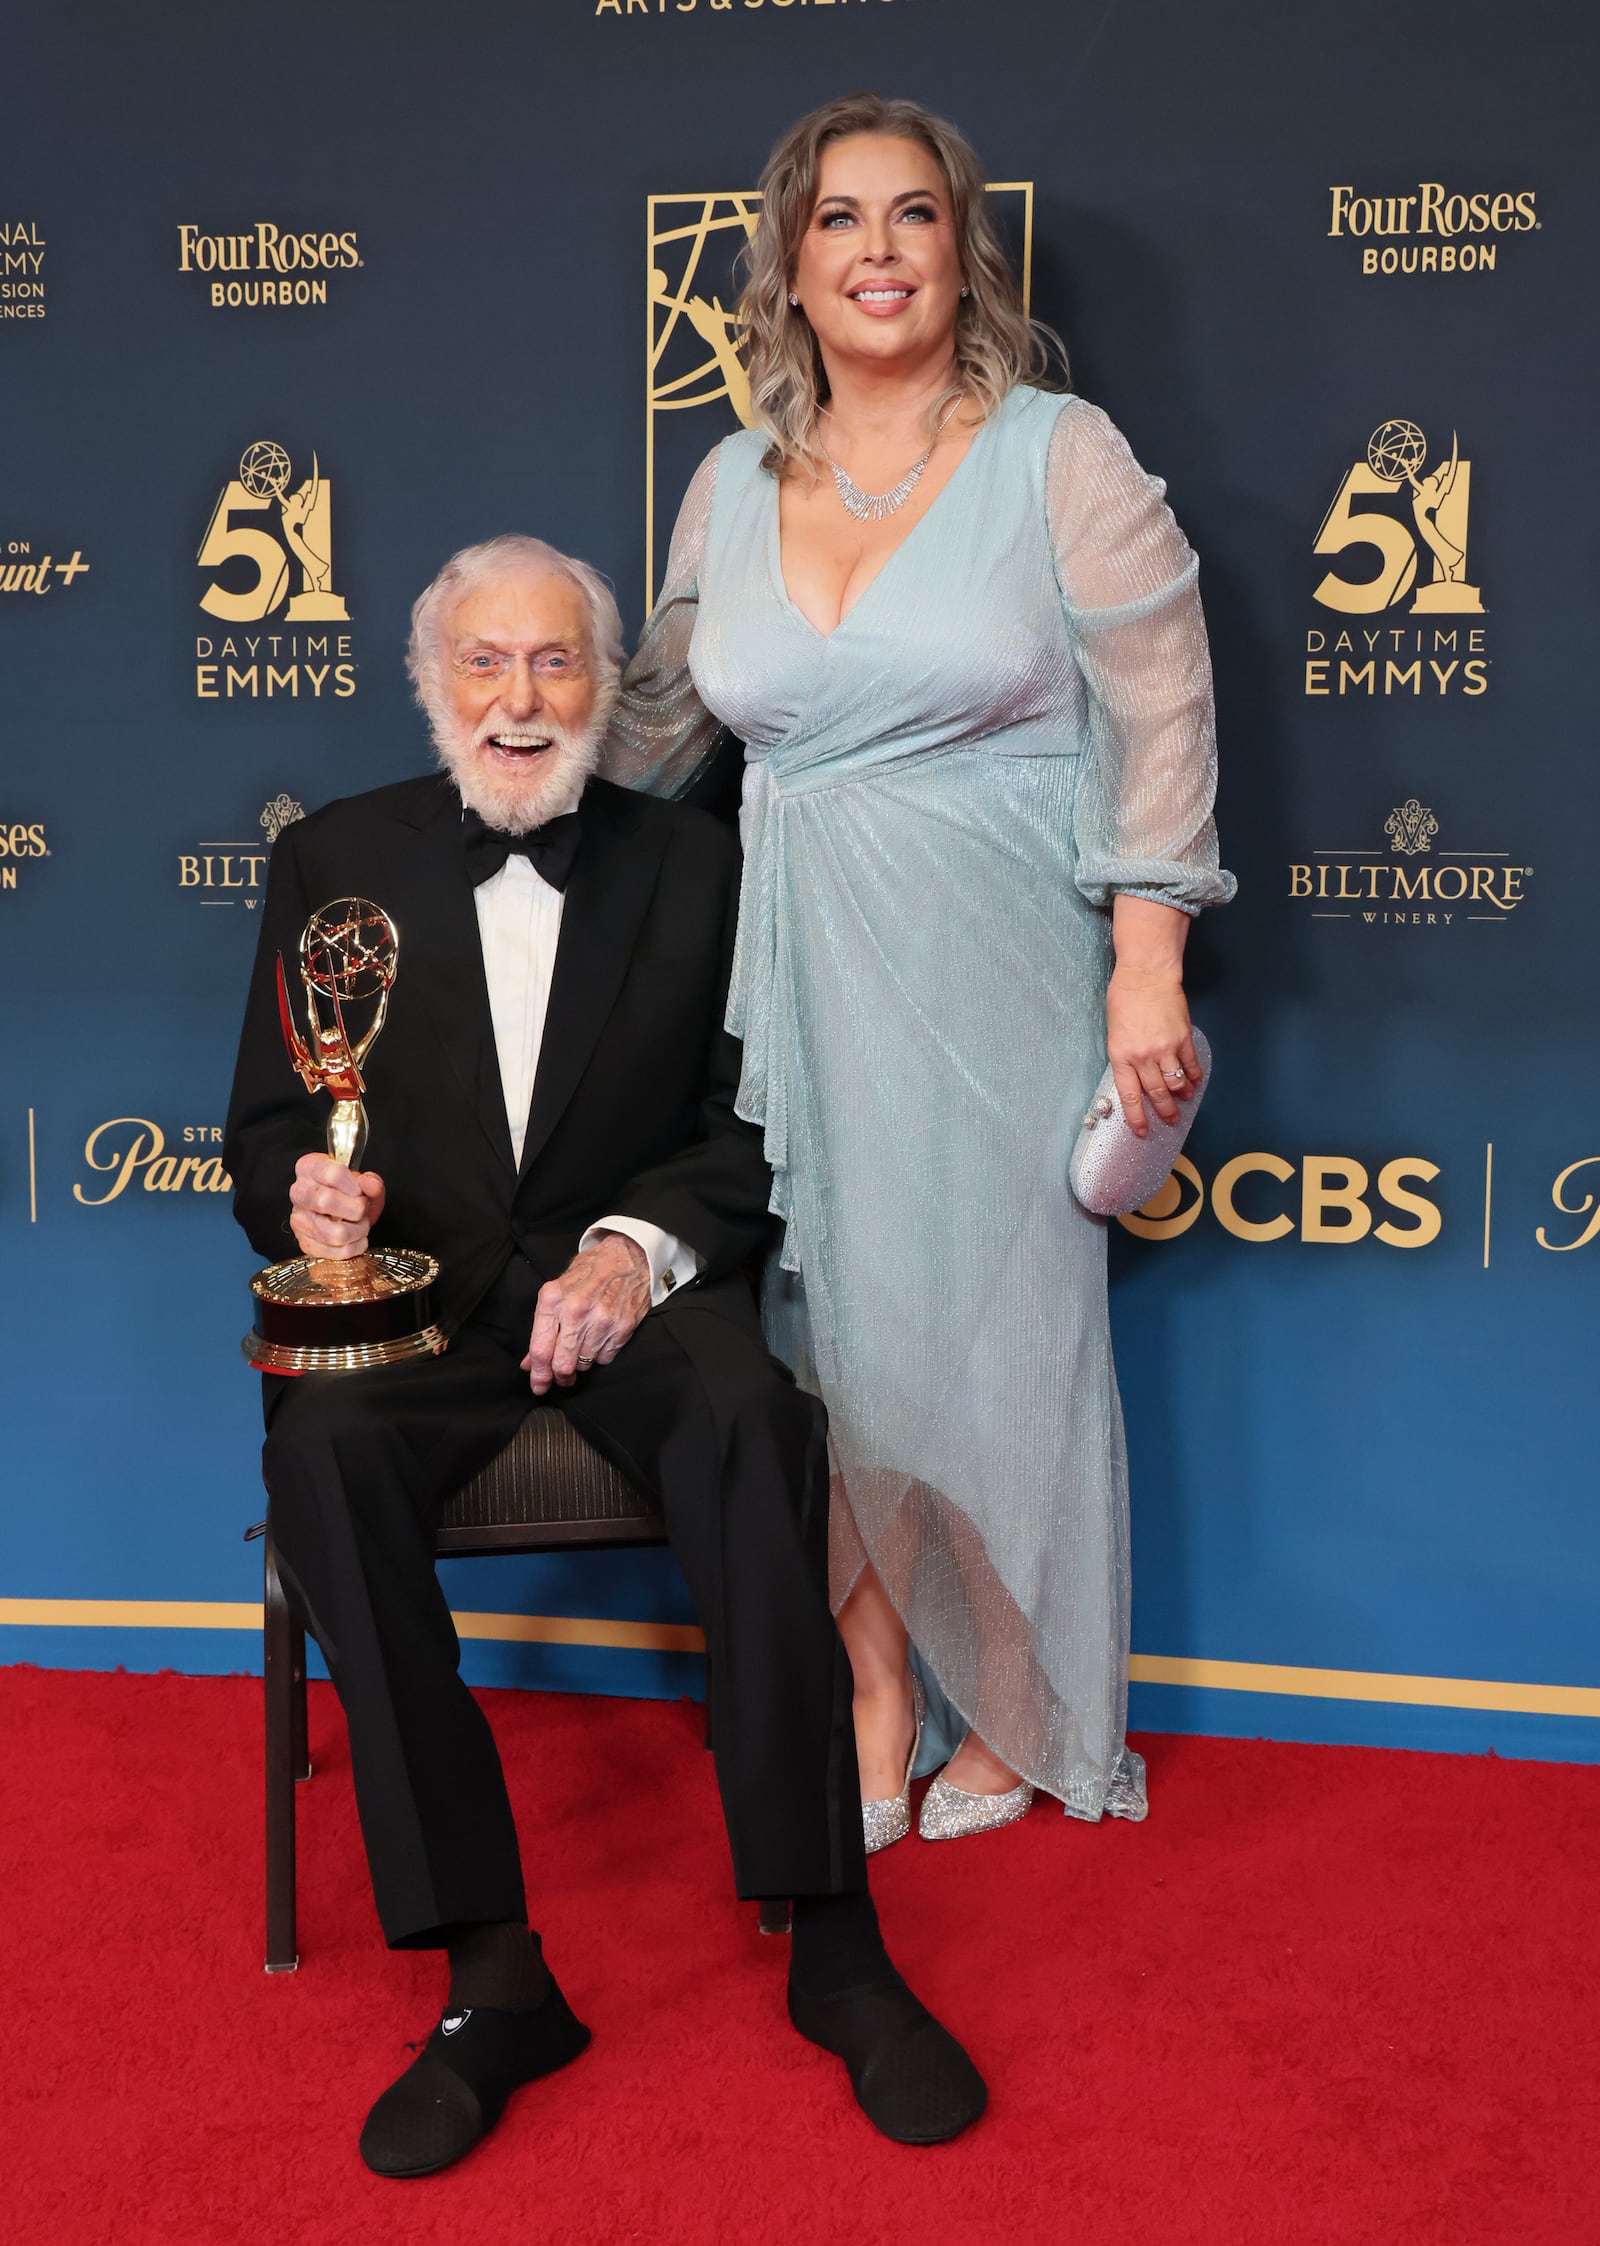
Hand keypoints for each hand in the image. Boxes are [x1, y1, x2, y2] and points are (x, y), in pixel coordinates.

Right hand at [288, 1151, 385, 1258]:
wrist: (338, 1213)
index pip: (333, 1174)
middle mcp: (299, 1192)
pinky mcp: (304, 1242)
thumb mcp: (364, 1184)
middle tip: (362, 1210)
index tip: (360, 1192)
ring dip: (357, 1231)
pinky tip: (354, 1239)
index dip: (355, 1187)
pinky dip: (353, 1248)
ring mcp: (299, 1219)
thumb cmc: (347, 1195)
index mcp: (310, 1167)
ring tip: (360, 1225)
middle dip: (355, 1209)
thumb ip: (372, 1183)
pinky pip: (334, 1252)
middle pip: (326, 1201)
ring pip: (334, 1233)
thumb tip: (368, 1183)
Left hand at [521, 1233, 650, 1394]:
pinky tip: (600, 1337)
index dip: (538, 1375)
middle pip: (562, 1364)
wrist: (626, 1255)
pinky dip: (600, 1355)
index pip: (540, 1349)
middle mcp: (576, 1310)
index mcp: (553, 1300)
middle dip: (560, 1376)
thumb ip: (543, 1328)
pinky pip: (605, 1359)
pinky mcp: (622, 1327)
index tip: (539, 1386)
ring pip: (584, 1364)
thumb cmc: (588, 1272)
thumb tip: (530, 1363)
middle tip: (561, 1377)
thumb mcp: (557, 1291)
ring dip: (581, 1363)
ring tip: (584, 1345)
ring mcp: (601, 1320)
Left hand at [1105, 968, 1199, 1137]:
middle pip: (1156, 1093)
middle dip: (1163, 1111)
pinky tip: (1194, 1083)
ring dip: (1180, 1096)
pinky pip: (1190, 1065)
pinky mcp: (1182, 1038)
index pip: (1129, 1096)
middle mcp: (1143, 1056)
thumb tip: (1137, 1076)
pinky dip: (1193, 1077)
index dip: (1136, 1117)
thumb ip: (1125, 1056)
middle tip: (1169, 1121)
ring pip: (1175, 1083)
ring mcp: (1165, 1048)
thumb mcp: (1114, 1032)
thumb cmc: (1125, 998)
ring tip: (1183, 1103)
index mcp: (1121, 1055)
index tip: (1142, 1131)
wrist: (1146, 975)